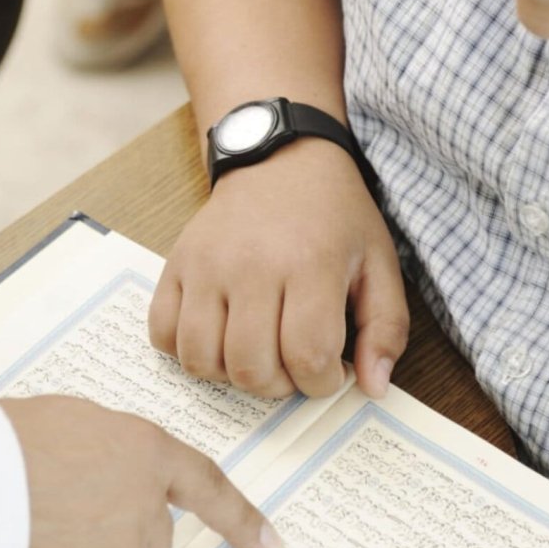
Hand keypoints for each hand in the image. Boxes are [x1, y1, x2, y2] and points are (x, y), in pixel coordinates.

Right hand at [0, 395, 281, 547]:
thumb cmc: (14, 441)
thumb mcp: (80, 423)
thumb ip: (114, 453)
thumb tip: (108, 475)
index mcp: (147, 451)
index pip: (209, 489)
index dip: (243, 521)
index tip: (270, 546)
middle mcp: (147, 505)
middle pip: (153, 539)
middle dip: (121, 534)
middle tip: (69, 513)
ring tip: (42, 528)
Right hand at [149, 138, 408, 400]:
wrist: (280, 158)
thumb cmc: (334, 215)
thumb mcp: (379, 262)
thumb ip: (386, 329)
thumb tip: (372, 389)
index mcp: (310, 264)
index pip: (308, 357)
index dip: (323, 383)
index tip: (331, 370)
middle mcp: (252, 264)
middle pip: (251, 368)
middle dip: (278, 385)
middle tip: (292, 363)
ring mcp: (207, 264)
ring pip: (202, 359)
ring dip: (231, 374)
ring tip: (256, 351)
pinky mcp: (177, 262)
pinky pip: (162, 334)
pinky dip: (185, 350)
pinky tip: (217, 336)